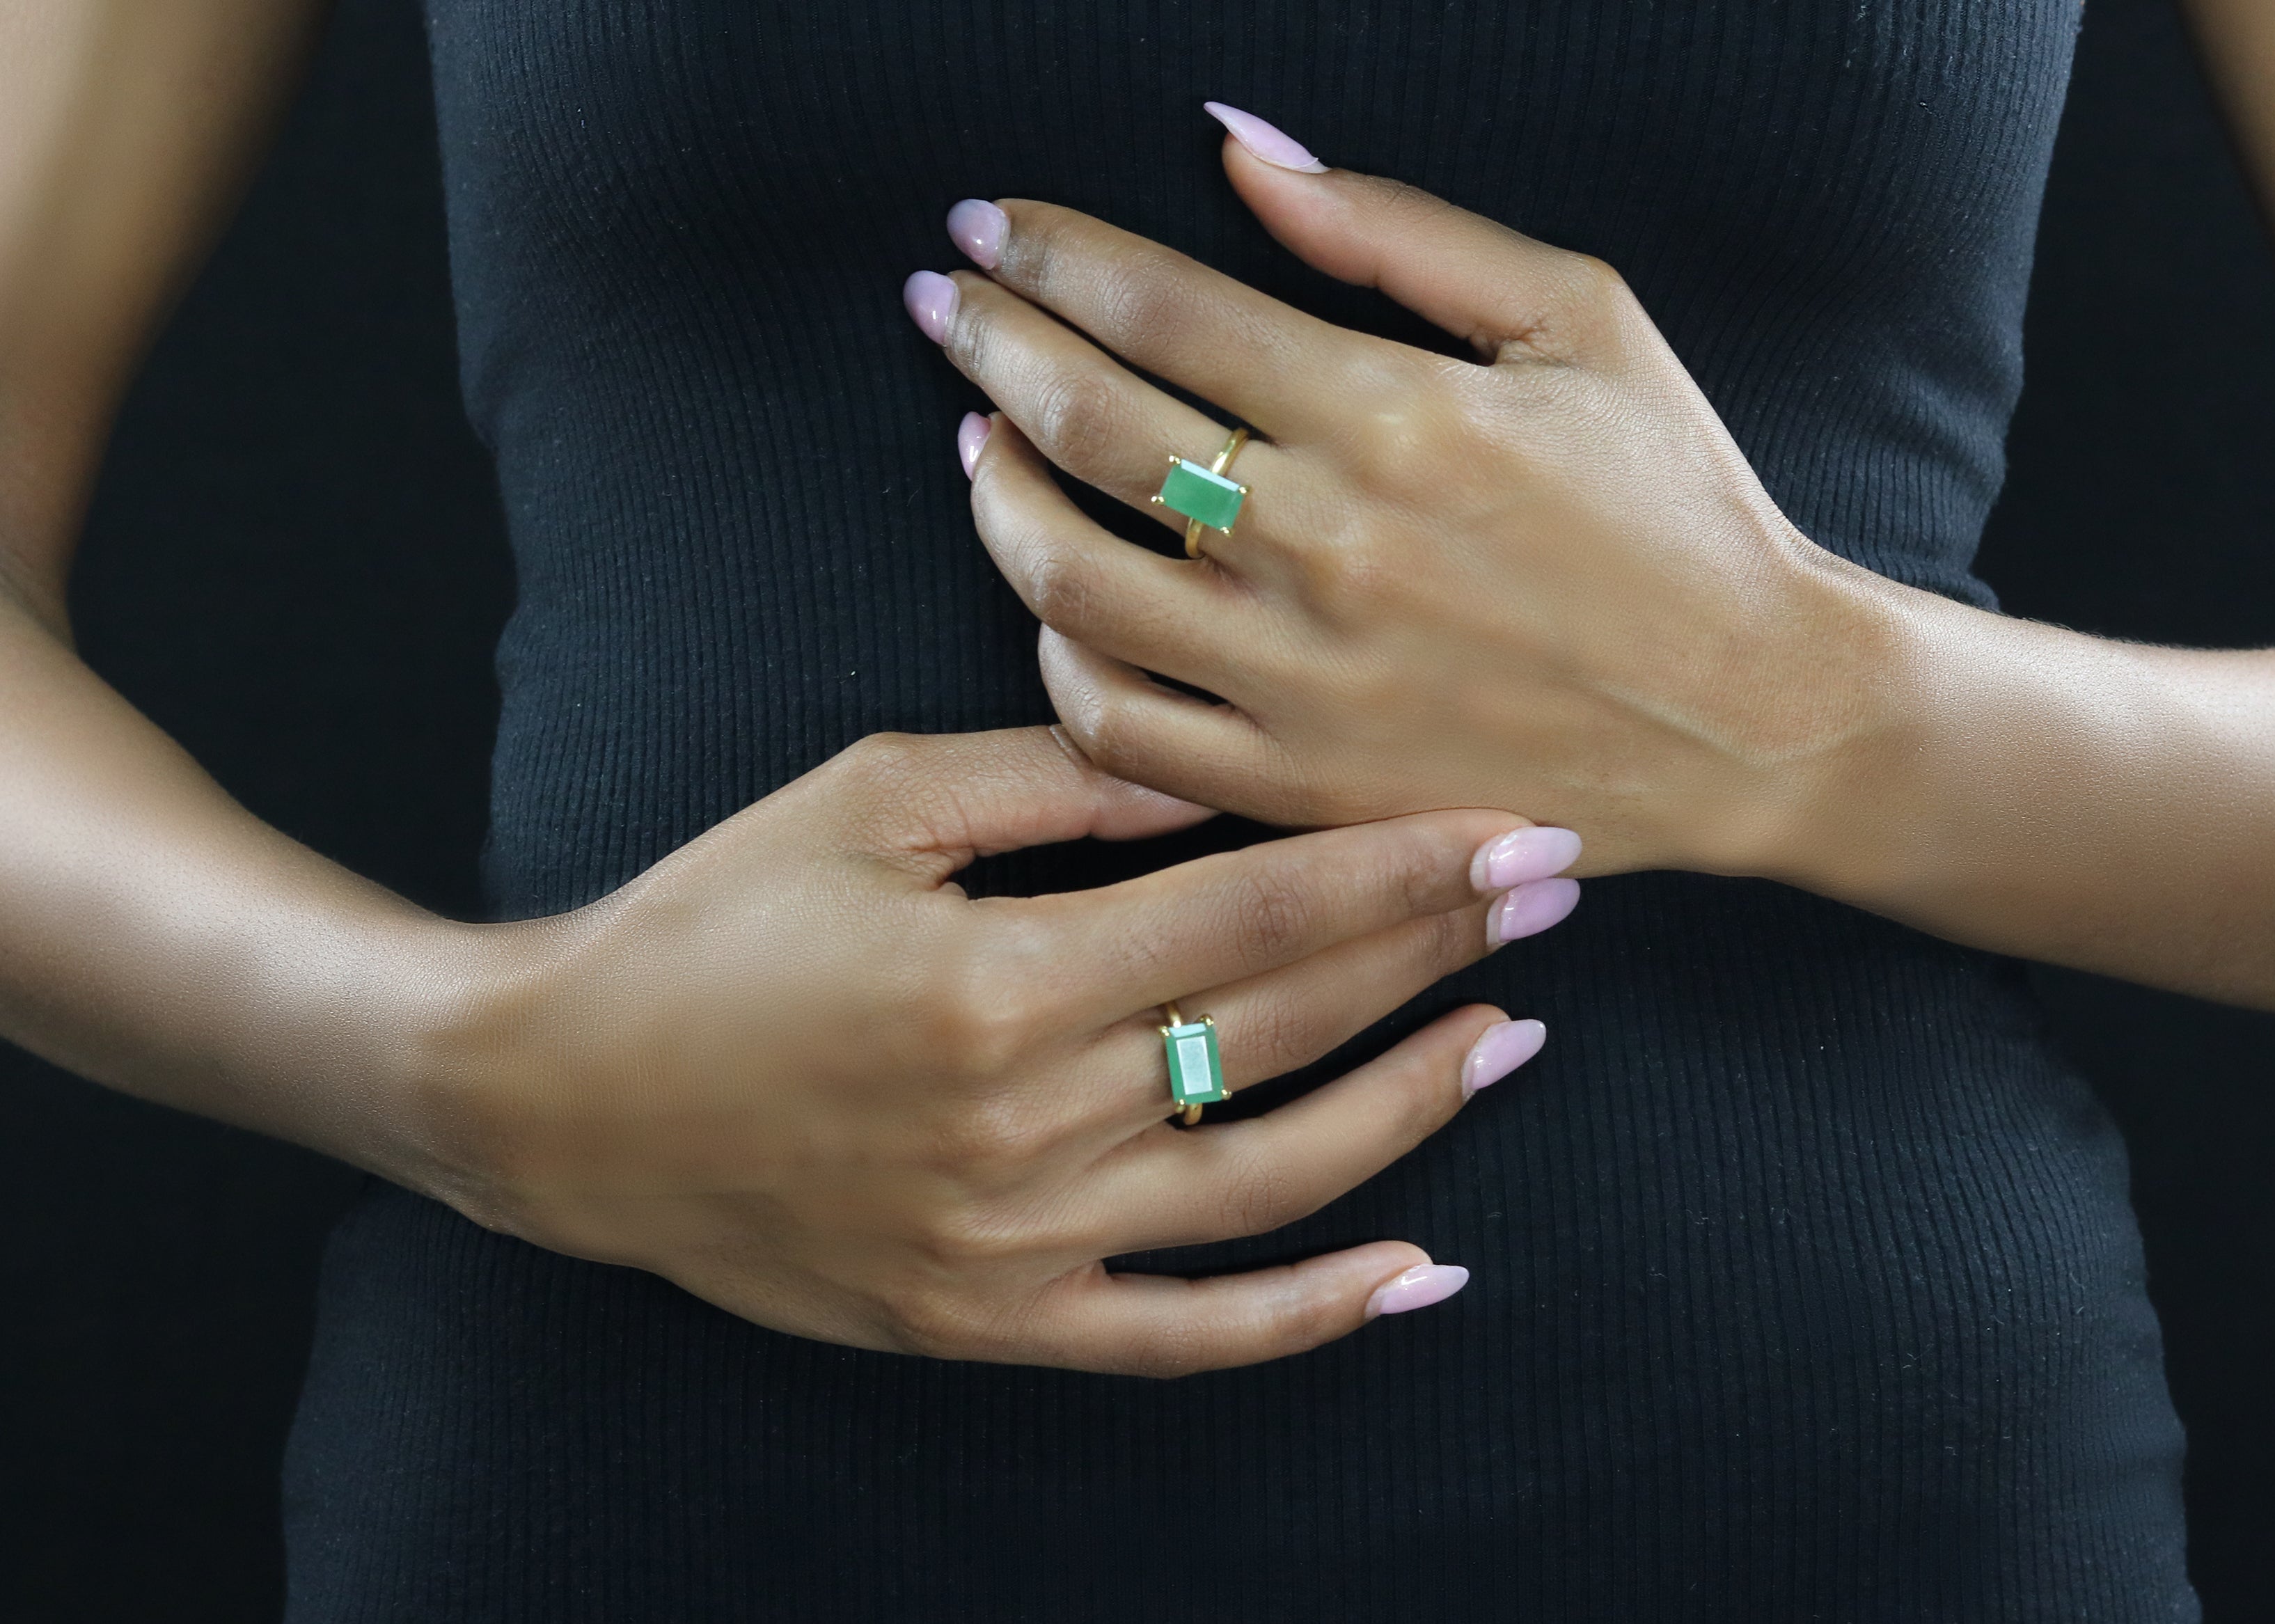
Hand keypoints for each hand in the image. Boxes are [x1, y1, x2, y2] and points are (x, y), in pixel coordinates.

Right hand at [415, 727, 1574, 1375]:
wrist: (563, 1097)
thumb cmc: (712, 919)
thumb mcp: (866, 800)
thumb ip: (1054, 778)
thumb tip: (1211, 756)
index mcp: (1004, 981)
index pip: (1263, 911)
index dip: (1407, 866)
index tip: (1521, 827)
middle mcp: (1029, 1124)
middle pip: (1286, 1027)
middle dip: (1437, 950)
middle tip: (1554, 889)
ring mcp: (1018, 1245)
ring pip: (1271, 1184)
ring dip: (1411, 1109)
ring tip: (1513, 1037)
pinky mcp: (989, 1322)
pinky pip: (1181, 1339)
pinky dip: (1306, 1317)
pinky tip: (1417, 1274)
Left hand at [905, 106, 1902, 877]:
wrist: (1759, 715)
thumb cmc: (1679, 506)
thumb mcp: (1580, 318)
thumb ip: (1397, 232)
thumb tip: (1239, 148)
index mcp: (1396, 412)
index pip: (1160, 306)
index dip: (1050, 251)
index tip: (989, 224)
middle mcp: (1331, 545)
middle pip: (1090, 425)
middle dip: (988, 341)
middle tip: (941, 300)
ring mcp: (1308, 679)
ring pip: (1072, 582)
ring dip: (992, 498)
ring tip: (973, 442)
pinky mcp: (1306, 785)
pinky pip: (1124, 731)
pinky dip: (1058, 661)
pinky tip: (1051, 606)